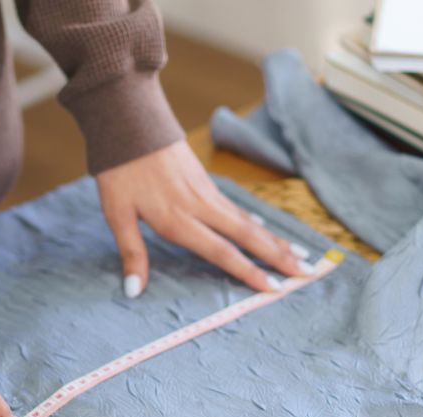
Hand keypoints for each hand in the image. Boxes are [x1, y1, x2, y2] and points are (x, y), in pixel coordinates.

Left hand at [96, 140, 309, 297]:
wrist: (129, 119)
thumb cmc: (119, 168)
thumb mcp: (116, 213)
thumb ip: (131, 252)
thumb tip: (135, 290)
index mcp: (178, 219)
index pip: (221, 251)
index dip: (248, 271)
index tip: (273, 288)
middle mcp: (199, 206)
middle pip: (247, 235)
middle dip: (278, 256)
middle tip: (306, 272)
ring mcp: (206, 191)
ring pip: (247, 220)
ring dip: (273, 239)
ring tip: (299, 254)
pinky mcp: (205, 180)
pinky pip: (236, 207)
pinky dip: (255, 221)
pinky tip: (264, 228)